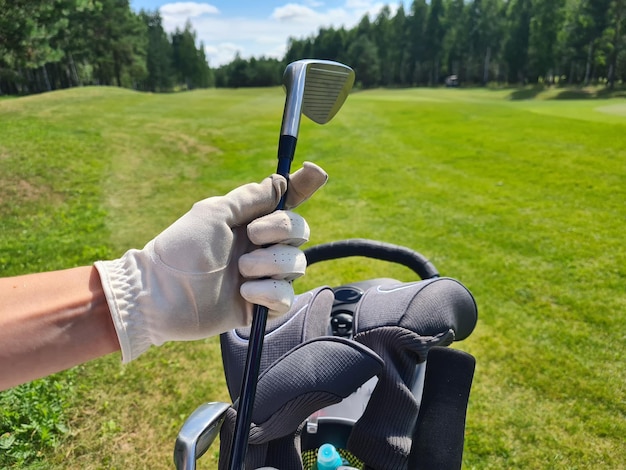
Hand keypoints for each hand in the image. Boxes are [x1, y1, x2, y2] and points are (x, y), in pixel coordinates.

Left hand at [95, 162, 326, 361]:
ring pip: (297, 264)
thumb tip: (281, 179)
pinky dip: (268, 292)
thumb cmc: (181, 249)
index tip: (315, 173)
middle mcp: (262, 247)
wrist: (161, 294)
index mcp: (251, 222)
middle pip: (300, 231)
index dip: (304, 186)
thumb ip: (250, 197)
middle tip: (252, 237)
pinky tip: (244, 292)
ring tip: (241, 270)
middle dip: (281, 230)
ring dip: (270, 263)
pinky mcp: (261, 306)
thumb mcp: (214, 214)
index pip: (286, 202)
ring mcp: (263, 277)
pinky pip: (287, 297)